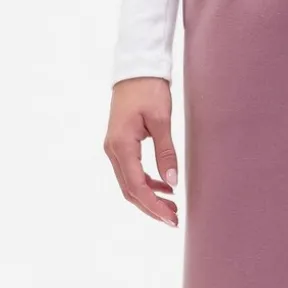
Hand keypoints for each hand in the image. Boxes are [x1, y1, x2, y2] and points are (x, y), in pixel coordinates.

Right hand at [103, 78, 179, 225]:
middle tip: (175, 220)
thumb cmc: (148, 89)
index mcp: (121, 145)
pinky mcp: (119, 145)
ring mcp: (114, 148)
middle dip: (152, 208)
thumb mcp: (162, 120)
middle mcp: (112, 150)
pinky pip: (130, 172)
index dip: (154, 206)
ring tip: (172, 207)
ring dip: (149, 198)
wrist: (135, 68)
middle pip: (130, 191)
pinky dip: (146, 184)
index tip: (172, 218)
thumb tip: (173, 182)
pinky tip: (164, 187)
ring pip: (129, 184)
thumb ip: (166, 152)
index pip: (137, 186)